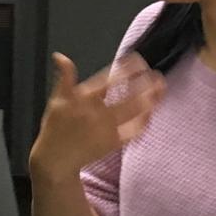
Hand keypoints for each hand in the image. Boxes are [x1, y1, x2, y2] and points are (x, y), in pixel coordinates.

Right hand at [29, 53, 161, 178]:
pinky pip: (133, 131)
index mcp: (83, 99)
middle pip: (127, 97)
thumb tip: (60, 56)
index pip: (109, 80)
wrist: (55, 160)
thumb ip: (64, 76)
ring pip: (133, 113)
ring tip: (160, 88)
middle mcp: (97, 114)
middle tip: (156, 74)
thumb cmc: (56, 128)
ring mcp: (106, 130)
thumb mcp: (56, 99)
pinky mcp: (112, 144)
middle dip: (144, 85)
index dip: (125, 69)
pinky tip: (152, 110)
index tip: (137, 60)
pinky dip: (144, 120)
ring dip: (149, 100)